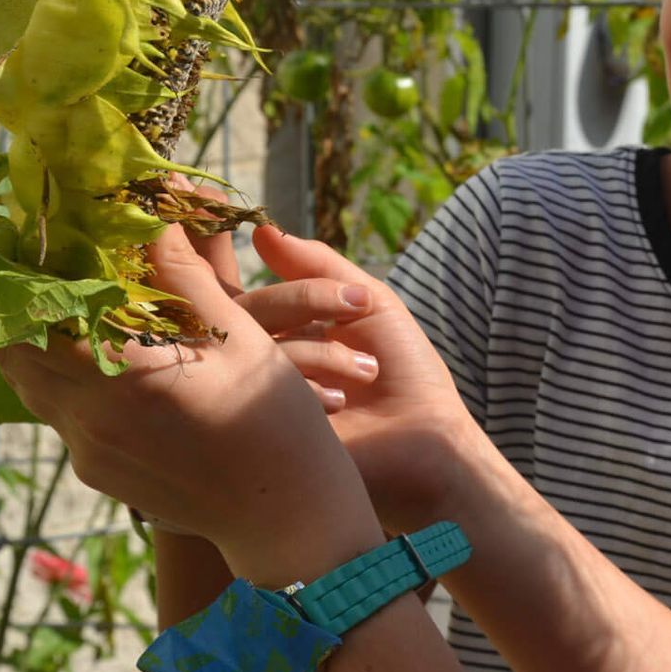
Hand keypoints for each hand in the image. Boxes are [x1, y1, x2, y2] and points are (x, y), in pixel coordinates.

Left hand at [0, 226, 381, 585]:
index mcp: (125, 373)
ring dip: (40, 347)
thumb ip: (184, 275)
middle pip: (15, 353)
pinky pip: (61, 416)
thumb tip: (153, 208)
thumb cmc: (274, 417)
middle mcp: (91, 416)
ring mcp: (88, 450)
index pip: (34, 316)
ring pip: (32, 386)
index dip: (20, 278)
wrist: (284, 514)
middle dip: (21, 310)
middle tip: (40, 271)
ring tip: (65, 311)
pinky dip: (66, 382)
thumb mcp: (238, 335)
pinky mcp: (96, 473)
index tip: (24, 244)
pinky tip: (103, 364)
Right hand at [240, 225, 493, 531]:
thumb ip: (318, 265)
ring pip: (250, 352)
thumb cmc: (406, 371)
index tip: (338, 295)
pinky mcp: (258, 437)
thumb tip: (261, 229)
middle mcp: (261, 364)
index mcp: (284, 334)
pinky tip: (341, 403)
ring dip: (317, 352)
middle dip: (303, 304)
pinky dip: (304, 388)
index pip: (253, 294)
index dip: (291, 287)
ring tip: (366, 374)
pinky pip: (253, 397)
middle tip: (355, 316)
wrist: (425, 442)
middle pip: (245, 314)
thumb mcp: (370, 304)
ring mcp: (256, 402)